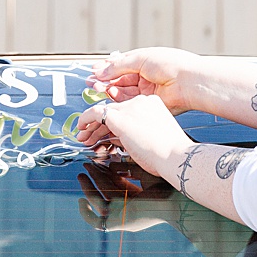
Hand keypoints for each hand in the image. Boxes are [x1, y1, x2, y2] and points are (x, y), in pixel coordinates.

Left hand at [74, 94, 194, 178]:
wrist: (175, 155)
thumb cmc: (168, 153)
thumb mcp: (150, 139)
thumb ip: (132, 134)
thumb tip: (114, 138)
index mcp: (152, 105)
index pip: (126, 110)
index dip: (113, 123)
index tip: (106, 133)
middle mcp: (141, 101)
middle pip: (114, 110)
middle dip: (100, 125)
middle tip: (89, 136)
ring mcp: (130, 107)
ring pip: (104, 111)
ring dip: (91, 126)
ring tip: (83, 137)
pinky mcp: (119, 116)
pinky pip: (95, 112)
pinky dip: (85, 119)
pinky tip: (81, 128)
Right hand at [76, 163, 180, 233]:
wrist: (174, 201)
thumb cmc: (166, 187)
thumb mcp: (143, 173)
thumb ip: (128, 168)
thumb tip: (111, 162)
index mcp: (137, 197)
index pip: (115, 184)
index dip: (104, 172)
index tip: (96, 161)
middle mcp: (129, 208)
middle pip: (105, 191)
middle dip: (94, 177)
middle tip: (86, 164)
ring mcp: (122, 217)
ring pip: (98, 202)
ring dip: (88, 189)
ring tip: (82, 174)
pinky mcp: (117, 224)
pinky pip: (95, 221)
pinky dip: (85, 214)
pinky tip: (81, 200)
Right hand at [92, 48, 212, 112]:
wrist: (188, 81)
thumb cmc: (172, 64)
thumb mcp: (141, 58)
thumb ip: (119, 65)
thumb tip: (101, 69)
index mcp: (145, 62)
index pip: (121, 65)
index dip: (107, 68)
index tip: (94, 71)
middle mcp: (145, 76)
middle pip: (119, 79)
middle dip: (105, 80)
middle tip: (92, 81)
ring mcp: (146, 90)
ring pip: (122, 91)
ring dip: (108, 88)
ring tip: (98, 86)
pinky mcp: (147, 103)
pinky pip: (129, 101)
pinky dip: (117, 98)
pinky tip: (109, 93)